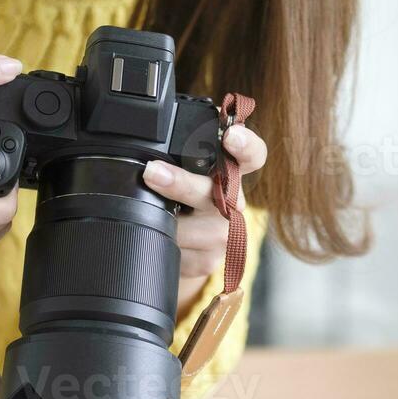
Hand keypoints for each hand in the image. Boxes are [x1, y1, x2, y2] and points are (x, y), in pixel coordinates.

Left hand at [141, 124, 267, 316]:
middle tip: (153, 172)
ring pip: (186, 227)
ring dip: (160, 221)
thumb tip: (146, 153)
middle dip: (181, 183)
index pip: (251, 156)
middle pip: (212, 192)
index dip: (246, 145)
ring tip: (148, 215)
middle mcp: (234, 204)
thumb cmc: (182, 202)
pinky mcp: (208, 261)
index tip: (232, 137)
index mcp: (230, 173)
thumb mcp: (183, 175)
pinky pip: (176, 250)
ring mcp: (223, 235)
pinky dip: (162, 243)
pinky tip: (162, 239)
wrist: (184, 248)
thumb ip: (176, 159)